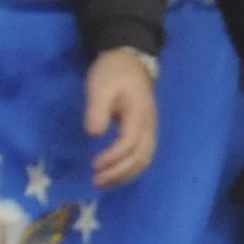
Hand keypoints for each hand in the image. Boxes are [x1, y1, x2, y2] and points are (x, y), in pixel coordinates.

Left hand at [82, 47, 158, 188]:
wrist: (130, 60)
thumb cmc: (113, 72)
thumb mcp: (100, 86)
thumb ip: (97, 110)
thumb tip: (94, 134)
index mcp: (139, 114)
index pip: (130, 143)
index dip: (114, 157)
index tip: (94, 165)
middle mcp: (149, 125)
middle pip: (141, 157)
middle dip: (120, 173)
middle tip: (96, 181)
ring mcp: (150, 129)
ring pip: (144, 159)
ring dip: (125, 174)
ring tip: (104, 182)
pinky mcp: (145, 131)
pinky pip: (143, 156)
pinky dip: (130, 169)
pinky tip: (115, 173)